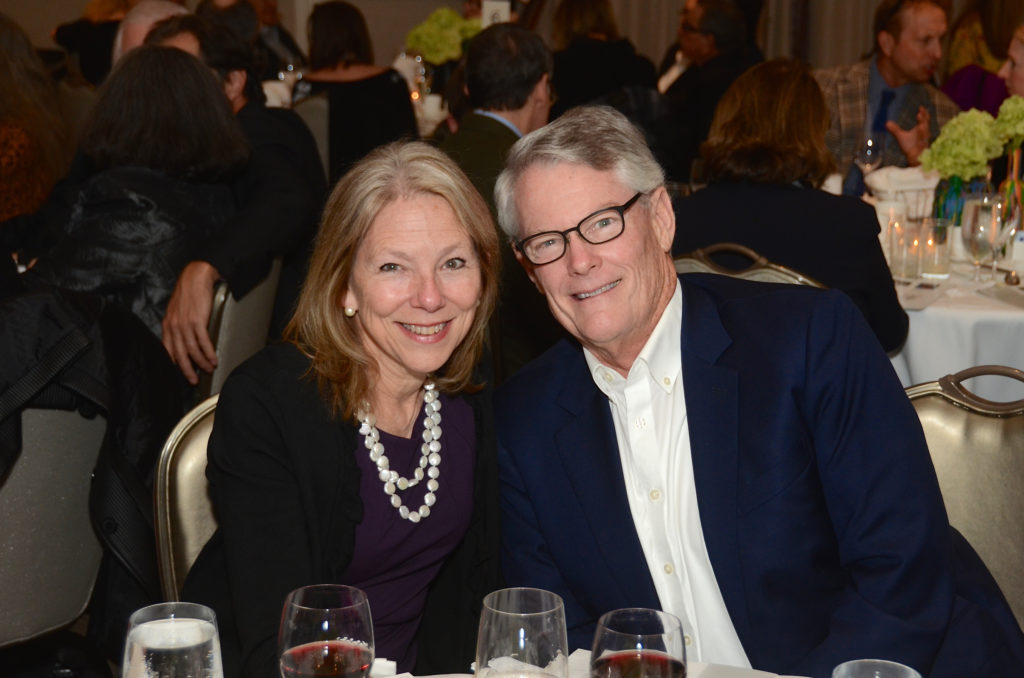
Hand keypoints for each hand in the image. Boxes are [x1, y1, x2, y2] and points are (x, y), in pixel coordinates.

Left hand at [162, 261, 220, 384]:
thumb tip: (183, 337)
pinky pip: (203, 342)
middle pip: (179, 354)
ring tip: (209, 368)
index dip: (175, 363)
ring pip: (192, 350)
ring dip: (201, 362)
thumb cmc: (189, 292)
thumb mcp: (177, 310)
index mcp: (168, 325)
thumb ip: (177, 324)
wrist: (196, 277)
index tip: (183, 371)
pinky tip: (213, 358)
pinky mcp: (197, 321)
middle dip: (187, 369)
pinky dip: (209, 353)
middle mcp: (174, 326)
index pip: (168, 349)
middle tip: (194, 379)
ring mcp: (185, 324)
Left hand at [885, 105, 930, 166]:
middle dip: (923, 120)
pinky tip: (920, 142)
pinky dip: (921, 144)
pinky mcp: (922, 151)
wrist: (914, 159)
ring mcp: (924, 143)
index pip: (924, 119)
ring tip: (920, 126)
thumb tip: (887, 123)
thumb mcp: (901, 137)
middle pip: (925, 126)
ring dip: (923, 131)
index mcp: (921, 129)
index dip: (923, 113)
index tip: (920, 107)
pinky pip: (922, 147)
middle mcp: (924, 135)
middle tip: (919, 114)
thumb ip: (895, 130)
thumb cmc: (910, 146)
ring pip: (925, 136)